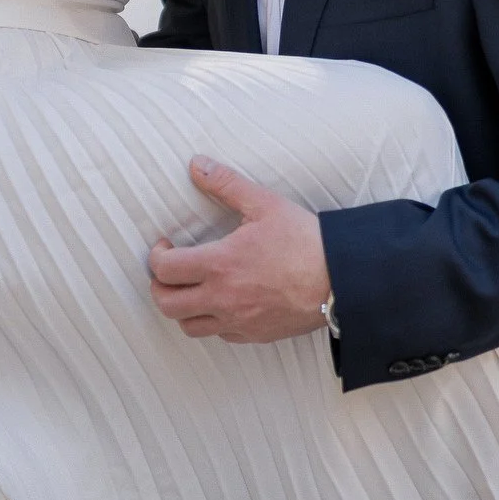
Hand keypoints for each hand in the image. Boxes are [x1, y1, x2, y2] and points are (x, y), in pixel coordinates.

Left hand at [148, 158, 329, 343]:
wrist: (342, 278)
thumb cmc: (304, 240)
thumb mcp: (264, 204)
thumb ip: (226, 184)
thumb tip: (196, 165)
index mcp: (220, 264)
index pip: (164, 270)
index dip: (156, 256)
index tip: (165, 244)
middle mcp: (223, 298)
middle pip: (167, 305)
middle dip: (160, 286)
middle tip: (170, 269)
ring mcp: (239, 321)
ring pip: (189, 327)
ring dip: (182, 308)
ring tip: (191, 288)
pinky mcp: (256, 335)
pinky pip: (220, 334)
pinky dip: (212, 320)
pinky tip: (223, 302)